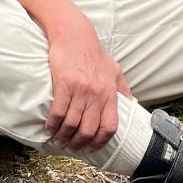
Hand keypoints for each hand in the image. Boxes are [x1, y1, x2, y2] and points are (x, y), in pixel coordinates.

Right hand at [43, 21, 132, 152]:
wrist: (74, 35)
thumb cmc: (94, 53)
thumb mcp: (115, 70)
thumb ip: (123, 89)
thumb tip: (132, 105)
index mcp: (110, 93)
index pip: (109, 127)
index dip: (100, 142)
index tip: (91, 148)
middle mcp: (97, 94)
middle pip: (88, 130)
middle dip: (78, 143)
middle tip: (71, 146)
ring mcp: (80, 90)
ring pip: (72, 124)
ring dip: (63, 136)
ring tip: (59, 139)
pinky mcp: (64, 85)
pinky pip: (58, 112)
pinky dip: (53, 124)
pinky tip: (50, 127)